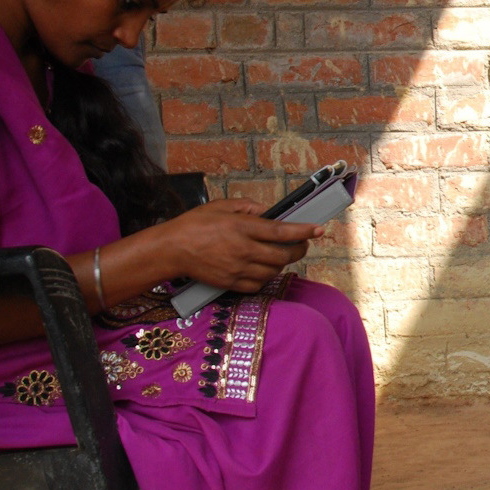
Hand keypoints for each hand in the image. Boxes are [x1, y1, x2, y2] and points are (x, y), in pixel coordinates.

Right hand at [154, 198, 321, 290]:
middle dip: (300, 249)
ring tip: (282, 253)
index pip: (282, 231)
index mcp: (242, 227)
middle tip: (303, 244)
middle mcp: (243, 250)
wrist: (171, 250)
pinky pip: (260, 284)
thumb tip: (270, 212)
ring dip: (284, 262)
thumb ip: (249, 207)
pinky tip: (266, 267)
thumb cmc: (195, 225)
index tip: (318, 228)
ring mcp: (238, 269)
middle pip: (284, 255)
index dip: (304, 230)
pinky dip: (268, 276)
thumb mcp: (222, 206)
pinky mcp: (232, 283)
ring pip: (274, 270)